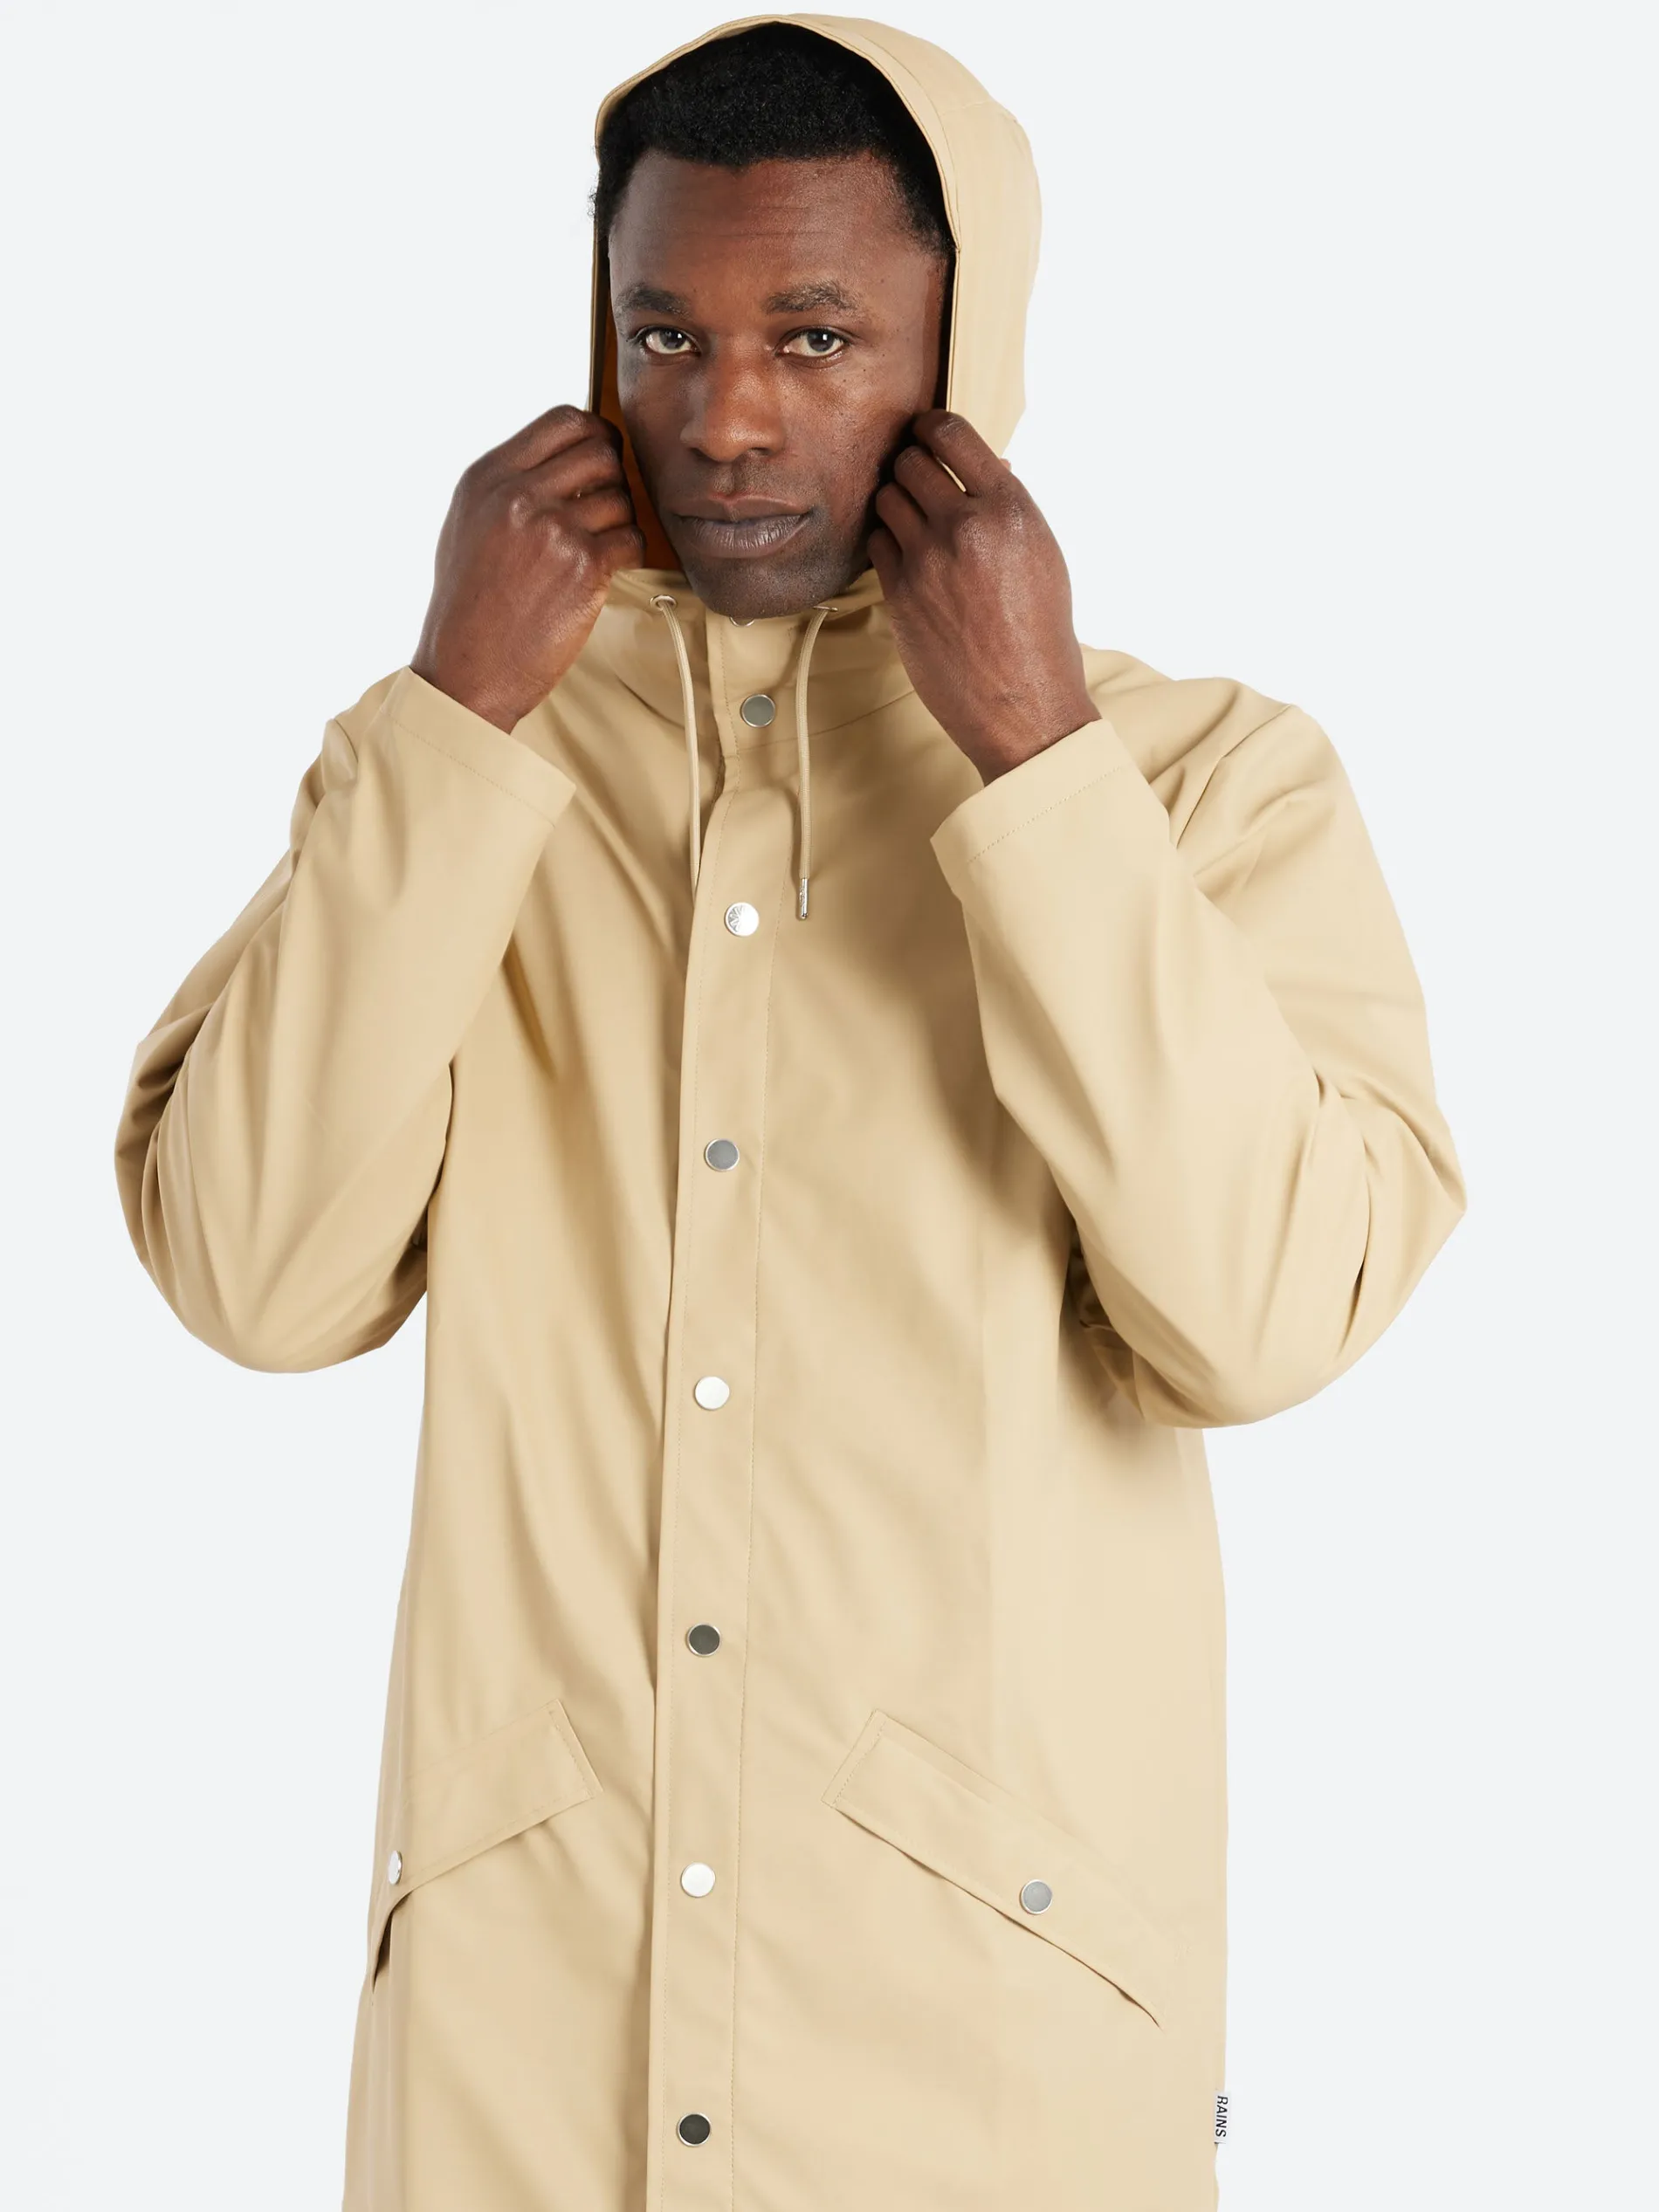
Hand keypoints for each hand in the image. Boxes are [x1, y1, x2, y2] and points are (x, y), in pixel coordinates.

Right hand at [411, 405, 643, 732]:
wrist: (466, 669)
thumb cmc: (468, 606)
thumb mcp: (468, 524)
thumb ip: (510, 485)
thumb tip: (561, 458)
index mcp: (489, 477)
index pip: (563, 420)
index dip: (595, 434)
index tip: (601, 459)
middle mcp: (520, 495)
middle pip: (602, 450)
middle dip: (614, 477)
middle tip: (605, 508)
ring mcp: (553, 529)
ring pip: (622, 498)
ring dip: (620, 522)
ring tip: (595, 551)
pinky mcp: (584, 567)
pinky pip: (634, 539)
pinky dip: (630, 555)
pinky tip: (607, 572)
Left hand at [868, 410, 1098, 781]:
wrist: (1022, 703)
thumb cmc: (1039, 631)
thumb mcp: (1043, 554)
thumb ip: (1009, 505)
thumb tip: (987, 464)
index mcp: (1010, 508)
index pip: (952, 432)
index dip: (930, 427)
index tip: (924, 434)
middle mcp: (966, 525)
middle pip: (910, 461)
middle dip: (911, 467)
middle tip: (918, 483)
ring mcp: (928, 559)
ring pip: (886, 499)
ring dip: (895, 503)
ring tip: (913, 522)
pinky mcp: (900, 592)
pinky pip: (876, 542)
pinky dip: (886, 541)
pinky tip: (905, 556)